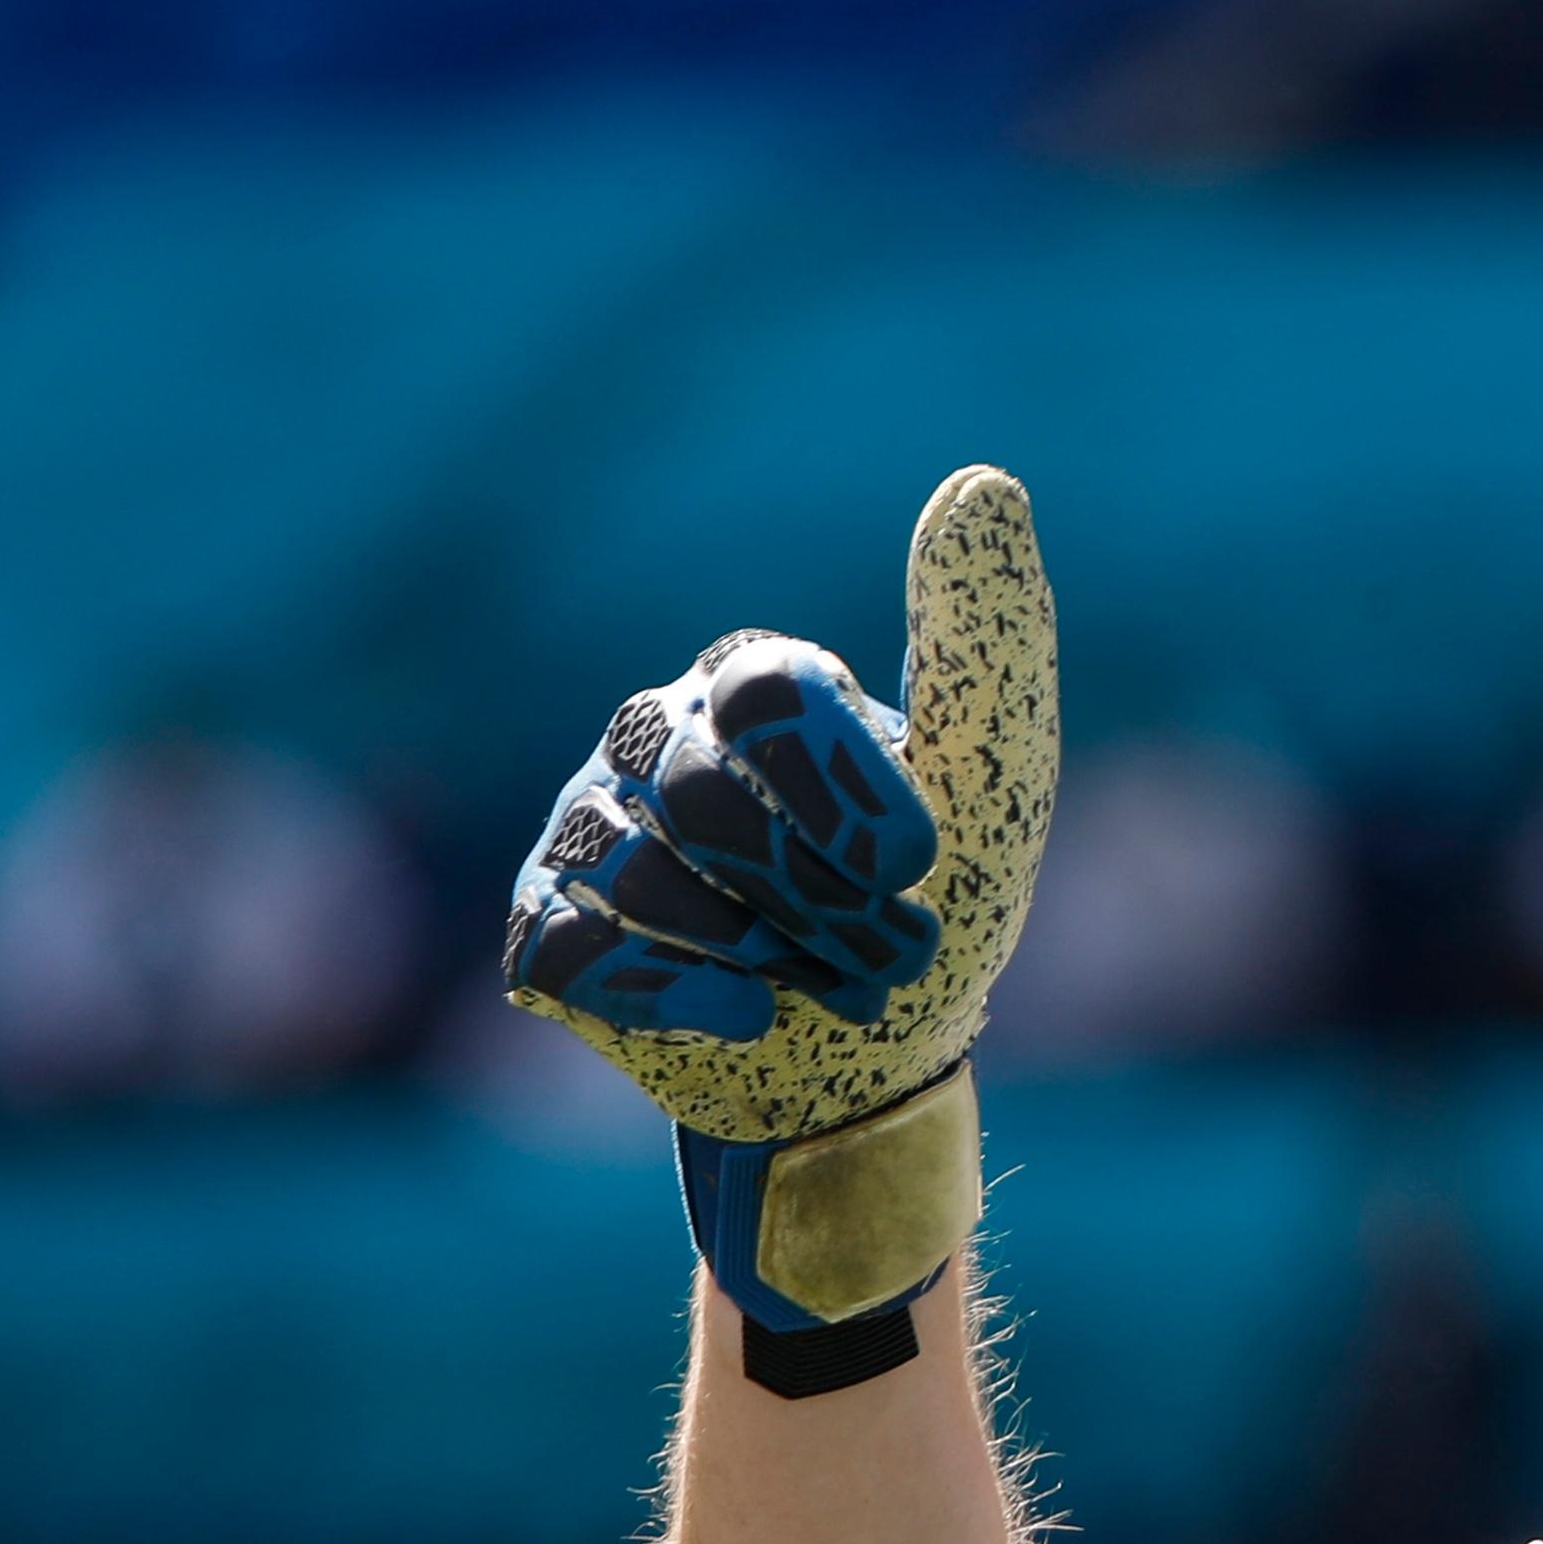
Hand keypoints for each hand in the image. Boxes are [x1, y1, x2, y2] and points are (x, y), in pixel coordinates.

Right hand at [505, 464, 1058, 1389]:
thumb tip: (984, 481)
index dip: (845, 793)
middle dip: (821, 902)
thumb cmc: (934, 901)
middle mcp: (654, 734)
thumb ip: (987, 636)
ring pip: (641, 880)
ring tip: (819, 981)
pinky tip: (747, 1016)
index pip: (768, 697)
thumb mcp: (995, 774)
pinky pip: (584, 955)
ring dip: (763, 955)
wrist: (875, 1062)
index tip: (918, 863)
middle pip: (708, 803)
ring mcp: (587, 827)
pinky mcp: (547, 927)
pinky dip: (687, 1001)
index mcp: (752, 679)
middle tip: (889, 952)